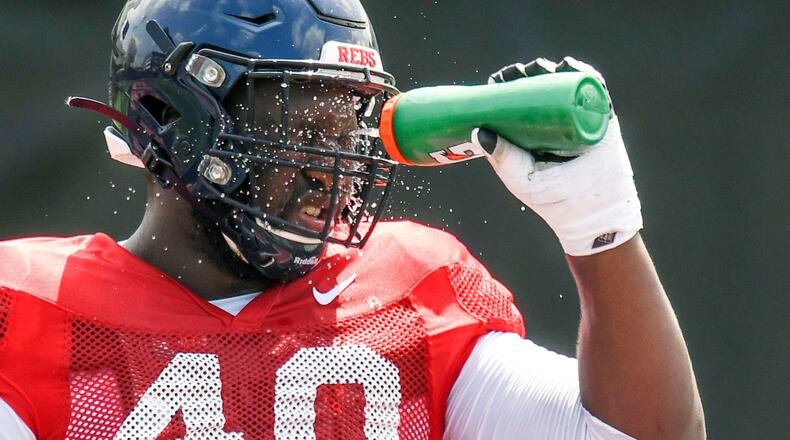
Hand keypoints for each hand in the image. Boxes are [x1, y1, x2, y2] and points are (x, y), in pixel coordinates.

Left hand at [474, 57, 641, 255]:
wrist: (593, 214)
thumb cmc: (553, 201)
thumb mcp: (521, 177)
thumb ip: (501, 157)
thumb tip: (479, 130)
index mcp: (533, 134)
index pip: (518, 102)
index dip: (508, 86)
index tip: (498, 79)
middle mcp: (556, 123)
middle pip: (541, 88)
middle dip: (529, 74)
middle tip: (519, 71)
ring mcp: (579, 120)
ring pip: (566, 86)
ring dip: (554, 70)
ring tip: (541, 67)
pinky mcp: (602, 120)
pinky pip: (595, 92)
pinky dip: (584, 75)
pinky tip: (570, 67)